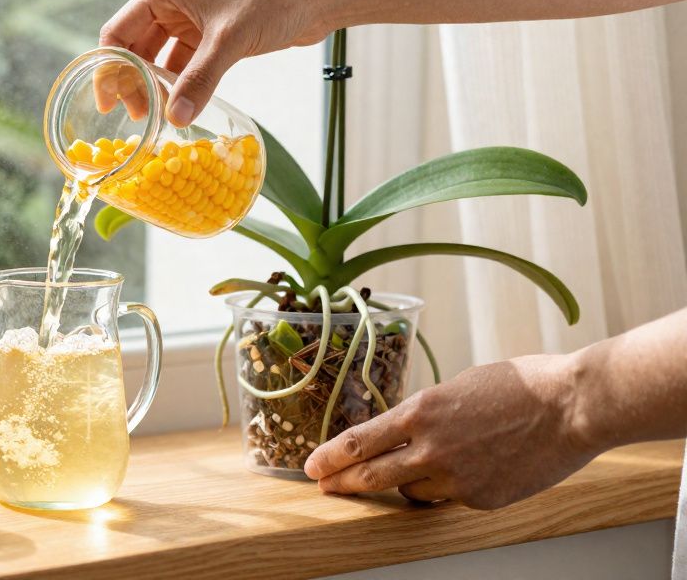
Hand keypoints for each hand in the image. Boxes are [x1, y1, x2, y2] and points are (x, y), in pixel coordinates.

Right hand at [98, 0, 330, 126]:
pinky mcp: (210, 36)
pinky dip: (179, 85)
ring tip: (157, 116)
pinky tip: (180, 106)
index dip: (109, 67)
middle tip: (138, 117)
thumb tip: (174, 118)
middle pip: (135, 47)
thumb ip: (199, 80)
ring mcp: (191, 20)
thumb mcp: (229, 41)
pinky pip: (182, 65)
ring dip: (156, 86)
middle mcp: (172, 3)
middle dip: (133, 81)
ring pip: (158, 58)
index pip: (118, 31)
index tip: (108, 102)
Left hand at [302, 354, 599, 509]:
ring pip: (410, 492)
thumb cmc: (521, 386)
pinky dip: (447, 488)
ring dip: (402, 484)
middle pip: (371, 475)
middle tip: (323, 486)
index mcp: (421, 412)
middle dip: (342, 482)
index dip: (331, 456)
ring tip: (409, 472)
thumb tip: (406, 431)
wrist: (572, 406)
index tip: (312, 465)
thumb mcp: (457, 388)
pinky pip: (449, 498)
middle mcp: (432, 448)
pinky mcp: (481, 498)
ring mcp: (457, 478)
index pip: (360, 441)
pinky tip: (466, 471)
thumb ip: (426, 414)